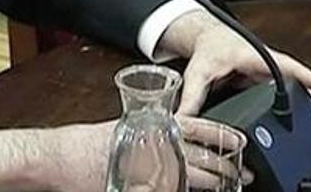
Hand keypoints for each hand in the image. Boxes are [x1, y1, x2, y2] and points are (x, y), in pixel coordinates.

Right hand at [0, 118, 251, 191]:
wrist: (66, 158)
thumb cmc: (89, 143)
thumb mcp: (123, 129)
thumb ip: (150, 133)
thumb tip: (171, 138)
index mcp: (153, 127)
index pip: (196, 126)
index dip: (221, 133)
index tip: (240, 139)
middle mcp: (156, 146)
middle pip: (201, 155)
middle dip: (225, 165)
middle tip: (244, 173)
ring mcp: (152, 169)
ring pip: (193, 176)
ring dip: (214, 182)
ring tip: (231, 186)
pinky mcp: (144, 188)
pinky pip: (173, 191)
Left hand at [161, 11, 310, 130]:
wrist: (211, 40)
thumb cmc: (209, 51)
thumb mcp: (197, 73)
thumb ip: (191, 97)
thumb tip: (182, 121)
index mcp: (250, 56)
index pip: (278, 62)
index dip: (298, 73)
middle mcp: (266, 63)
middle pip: (296, 79)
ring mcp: (271, 72)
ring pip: (297, 87)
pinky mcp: (270, 82)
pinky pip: (290, 93)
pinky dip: (302, 105)